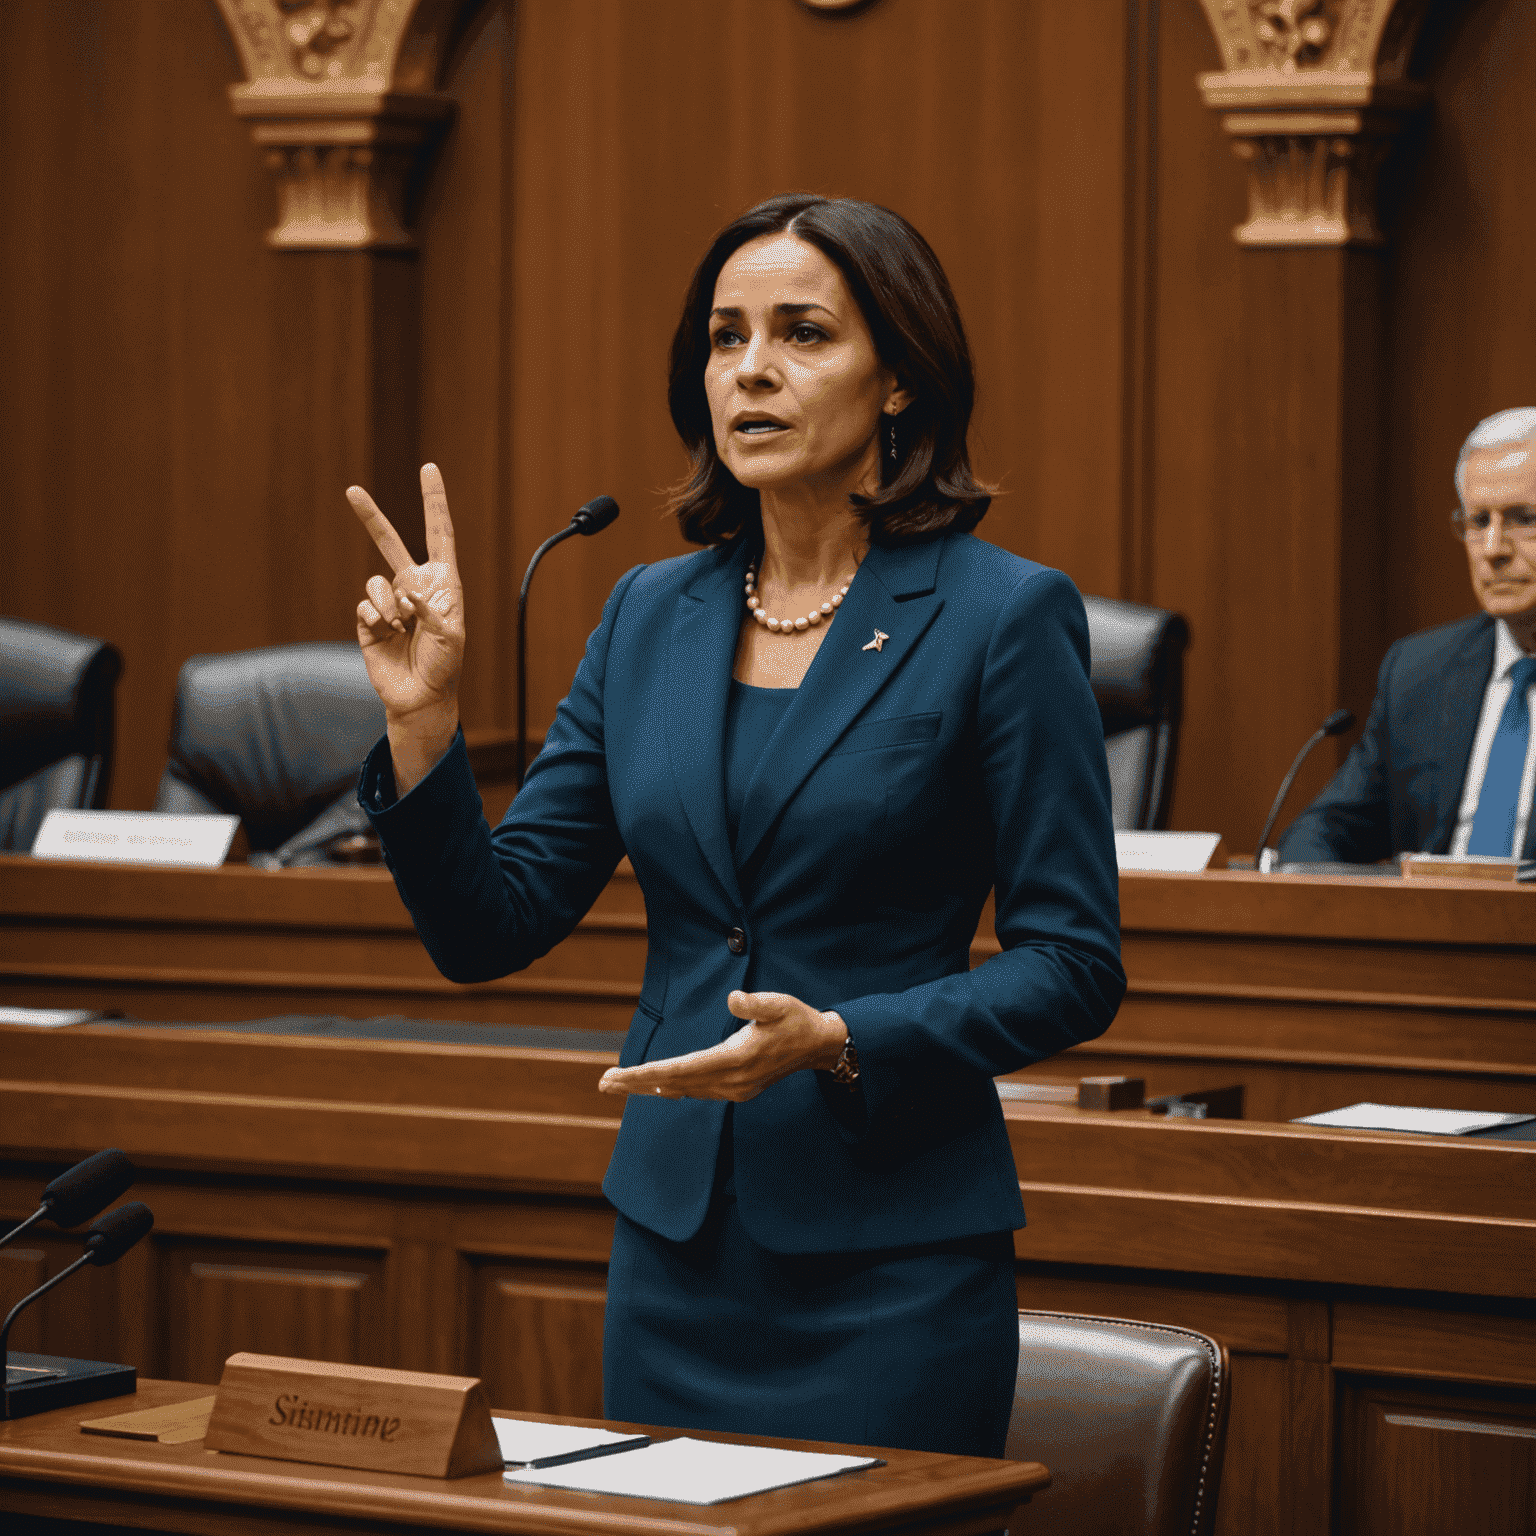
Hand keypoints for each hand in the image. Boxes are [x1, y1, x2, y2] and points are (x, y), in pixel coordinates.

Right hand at [349, 465, 463, 789]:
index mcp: (442, 583)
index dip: (434, 502)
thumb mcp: (451, 637)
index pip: (439, 534)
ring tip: (400, 627)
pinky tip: (386, 633)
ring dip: (388, 604)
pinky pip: (365, 604)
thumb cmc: (445, 667)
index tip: (429, 468)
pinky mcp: (369, 620)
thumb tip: (408, 593)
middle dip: (371, 517)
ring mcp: (390, 602)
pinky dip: (376, 617)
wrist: (420, 697)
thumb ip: (434, 610)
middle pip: (389, 542)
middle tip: (351, 490)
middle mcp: (414, 586)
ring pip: (377, 582)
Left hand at [598, 991, 847, 1102]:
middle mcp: (730, 1080)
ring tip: (619, 1085)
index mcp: (735, 1059)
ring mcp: (734, 1089)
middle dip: (638, 1084)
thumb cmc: (796, 1019)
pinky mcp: (737, 1089)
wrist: (819, 1046)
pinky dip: (673, 1088)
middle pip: (675, 1084)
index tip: (620, 1075)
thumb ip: (755, 1003)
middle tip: (603, 1083)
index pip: (681, 1069)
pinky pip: (697, 1091)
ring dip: (651, 1088)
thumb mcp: (778, 1003)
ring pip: (683, 1090)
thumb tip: (733, 999)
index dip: (647, 1074)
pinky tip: (658, 1088)